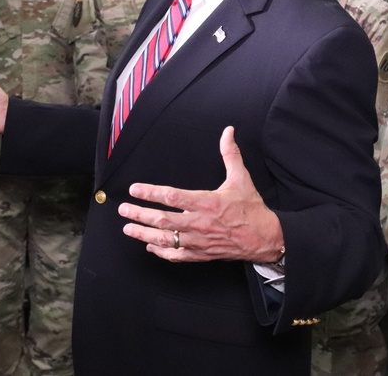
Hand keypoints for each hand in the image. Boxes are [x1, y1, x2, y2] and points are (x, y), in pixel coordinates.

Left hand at [118, 126, 283, 262]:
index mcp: (206, 202)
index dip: (151, 193)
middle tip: (123, 210)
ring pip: (165, 239)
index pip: (172, 197)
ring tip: (128, 228)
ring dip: (144, 234)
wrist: (265, 238)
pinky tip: (151, 246)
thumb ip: (230, 154)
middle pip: (162, 220)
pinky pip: (177, 255)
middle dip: (139, 214)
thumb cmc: (251, 208)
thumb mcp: (241, 178)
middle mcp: (199, 223)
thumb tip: (228, 131)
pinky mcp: (201, 254)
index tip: (135, 190)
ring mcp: (198, 241)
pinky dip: (161, 251)